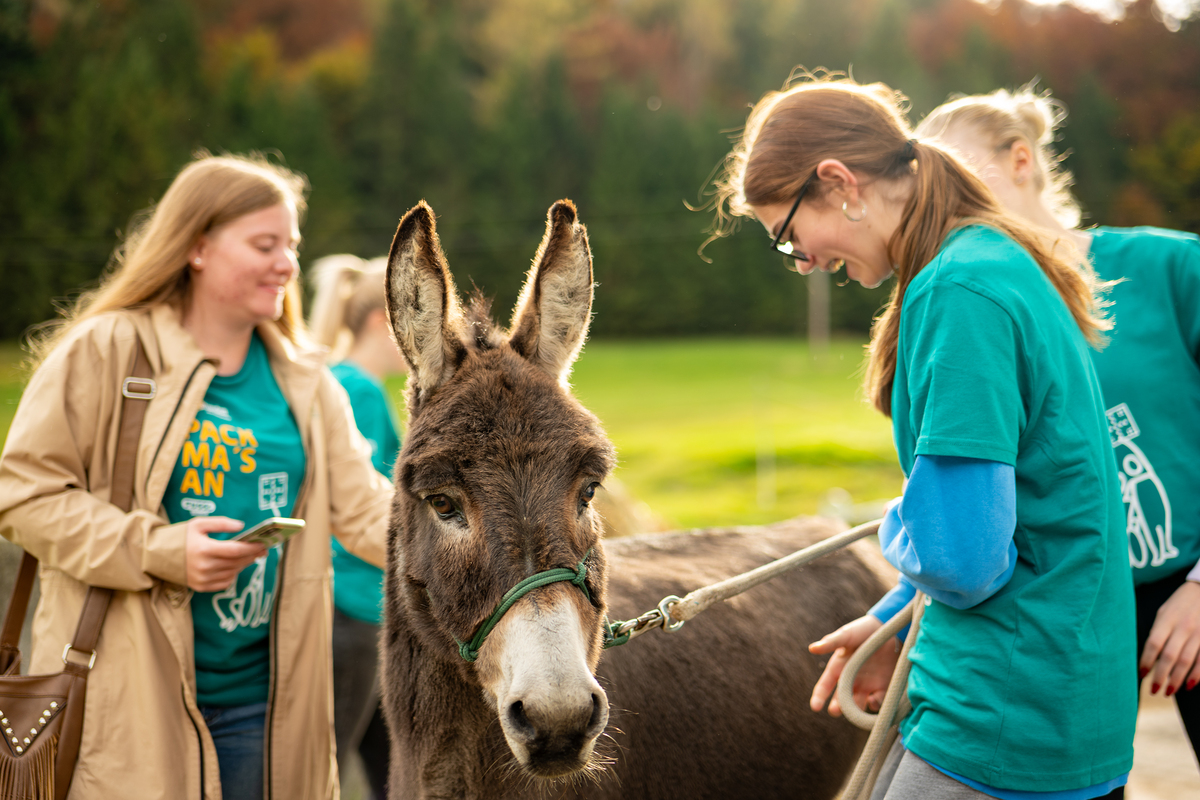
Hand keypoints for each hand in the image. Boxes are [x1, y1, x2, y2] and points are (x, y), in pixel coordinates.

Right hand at [185, 517, 265, 592]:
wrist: (157, 555)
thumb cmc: (180, 537)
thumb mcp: (198, 524)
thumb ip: (221, 523)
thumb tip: (242, 526)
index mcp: (204, 549)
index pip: (236, 550)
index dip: (252, 547)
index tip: (263, 543)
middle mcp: (204, 567)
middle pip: (237, 562)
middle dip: (252, 555)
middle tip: (263, 549)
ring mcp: (202, 579)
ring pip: (233, 572)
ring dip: (244, 564)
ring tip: (250, 555)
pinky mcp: (200, 587)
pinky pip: (225, 582)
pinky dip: (232, 574)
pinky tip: (234, 566)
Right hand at [808, 615, 899, 716]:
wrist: (891, 629)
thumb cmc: (864, 630)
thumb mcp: (846, 635)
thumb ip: (831, 642)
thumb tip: (812, 648)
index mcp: (838, 669)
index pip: (824, 686)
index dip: (818, 697)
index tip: (815, 707)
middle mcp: (851, 680)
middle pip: (841, 701)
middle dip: (837, 708)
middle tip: (836, 710)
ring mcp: (867, 686)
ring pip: (858, 705)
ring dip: (856, 711)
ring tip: (856, 709)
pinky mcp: (884, 688)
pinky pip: (878, 703)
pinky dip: (875, 705)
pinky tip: (873, 700)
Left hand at [1141, 580, 1199, 696]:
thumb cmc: (1180, 604)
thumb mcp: (1164, 612)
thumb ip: (1158, 632)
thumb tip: (1150, 656)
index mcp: (1166, 619)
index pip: (1153, 644)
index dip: (1146, 661)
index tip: (1141, 675)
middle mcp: (1182, 627)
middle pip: (1169, 656)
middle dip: (1161, 676)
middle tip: (1154, 690)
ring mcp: (1198, 633)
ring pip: (1186, 661)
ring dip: (1177, 679)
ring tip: (1169, 691)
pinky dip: (1196, 674)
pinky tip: (1189, 685)